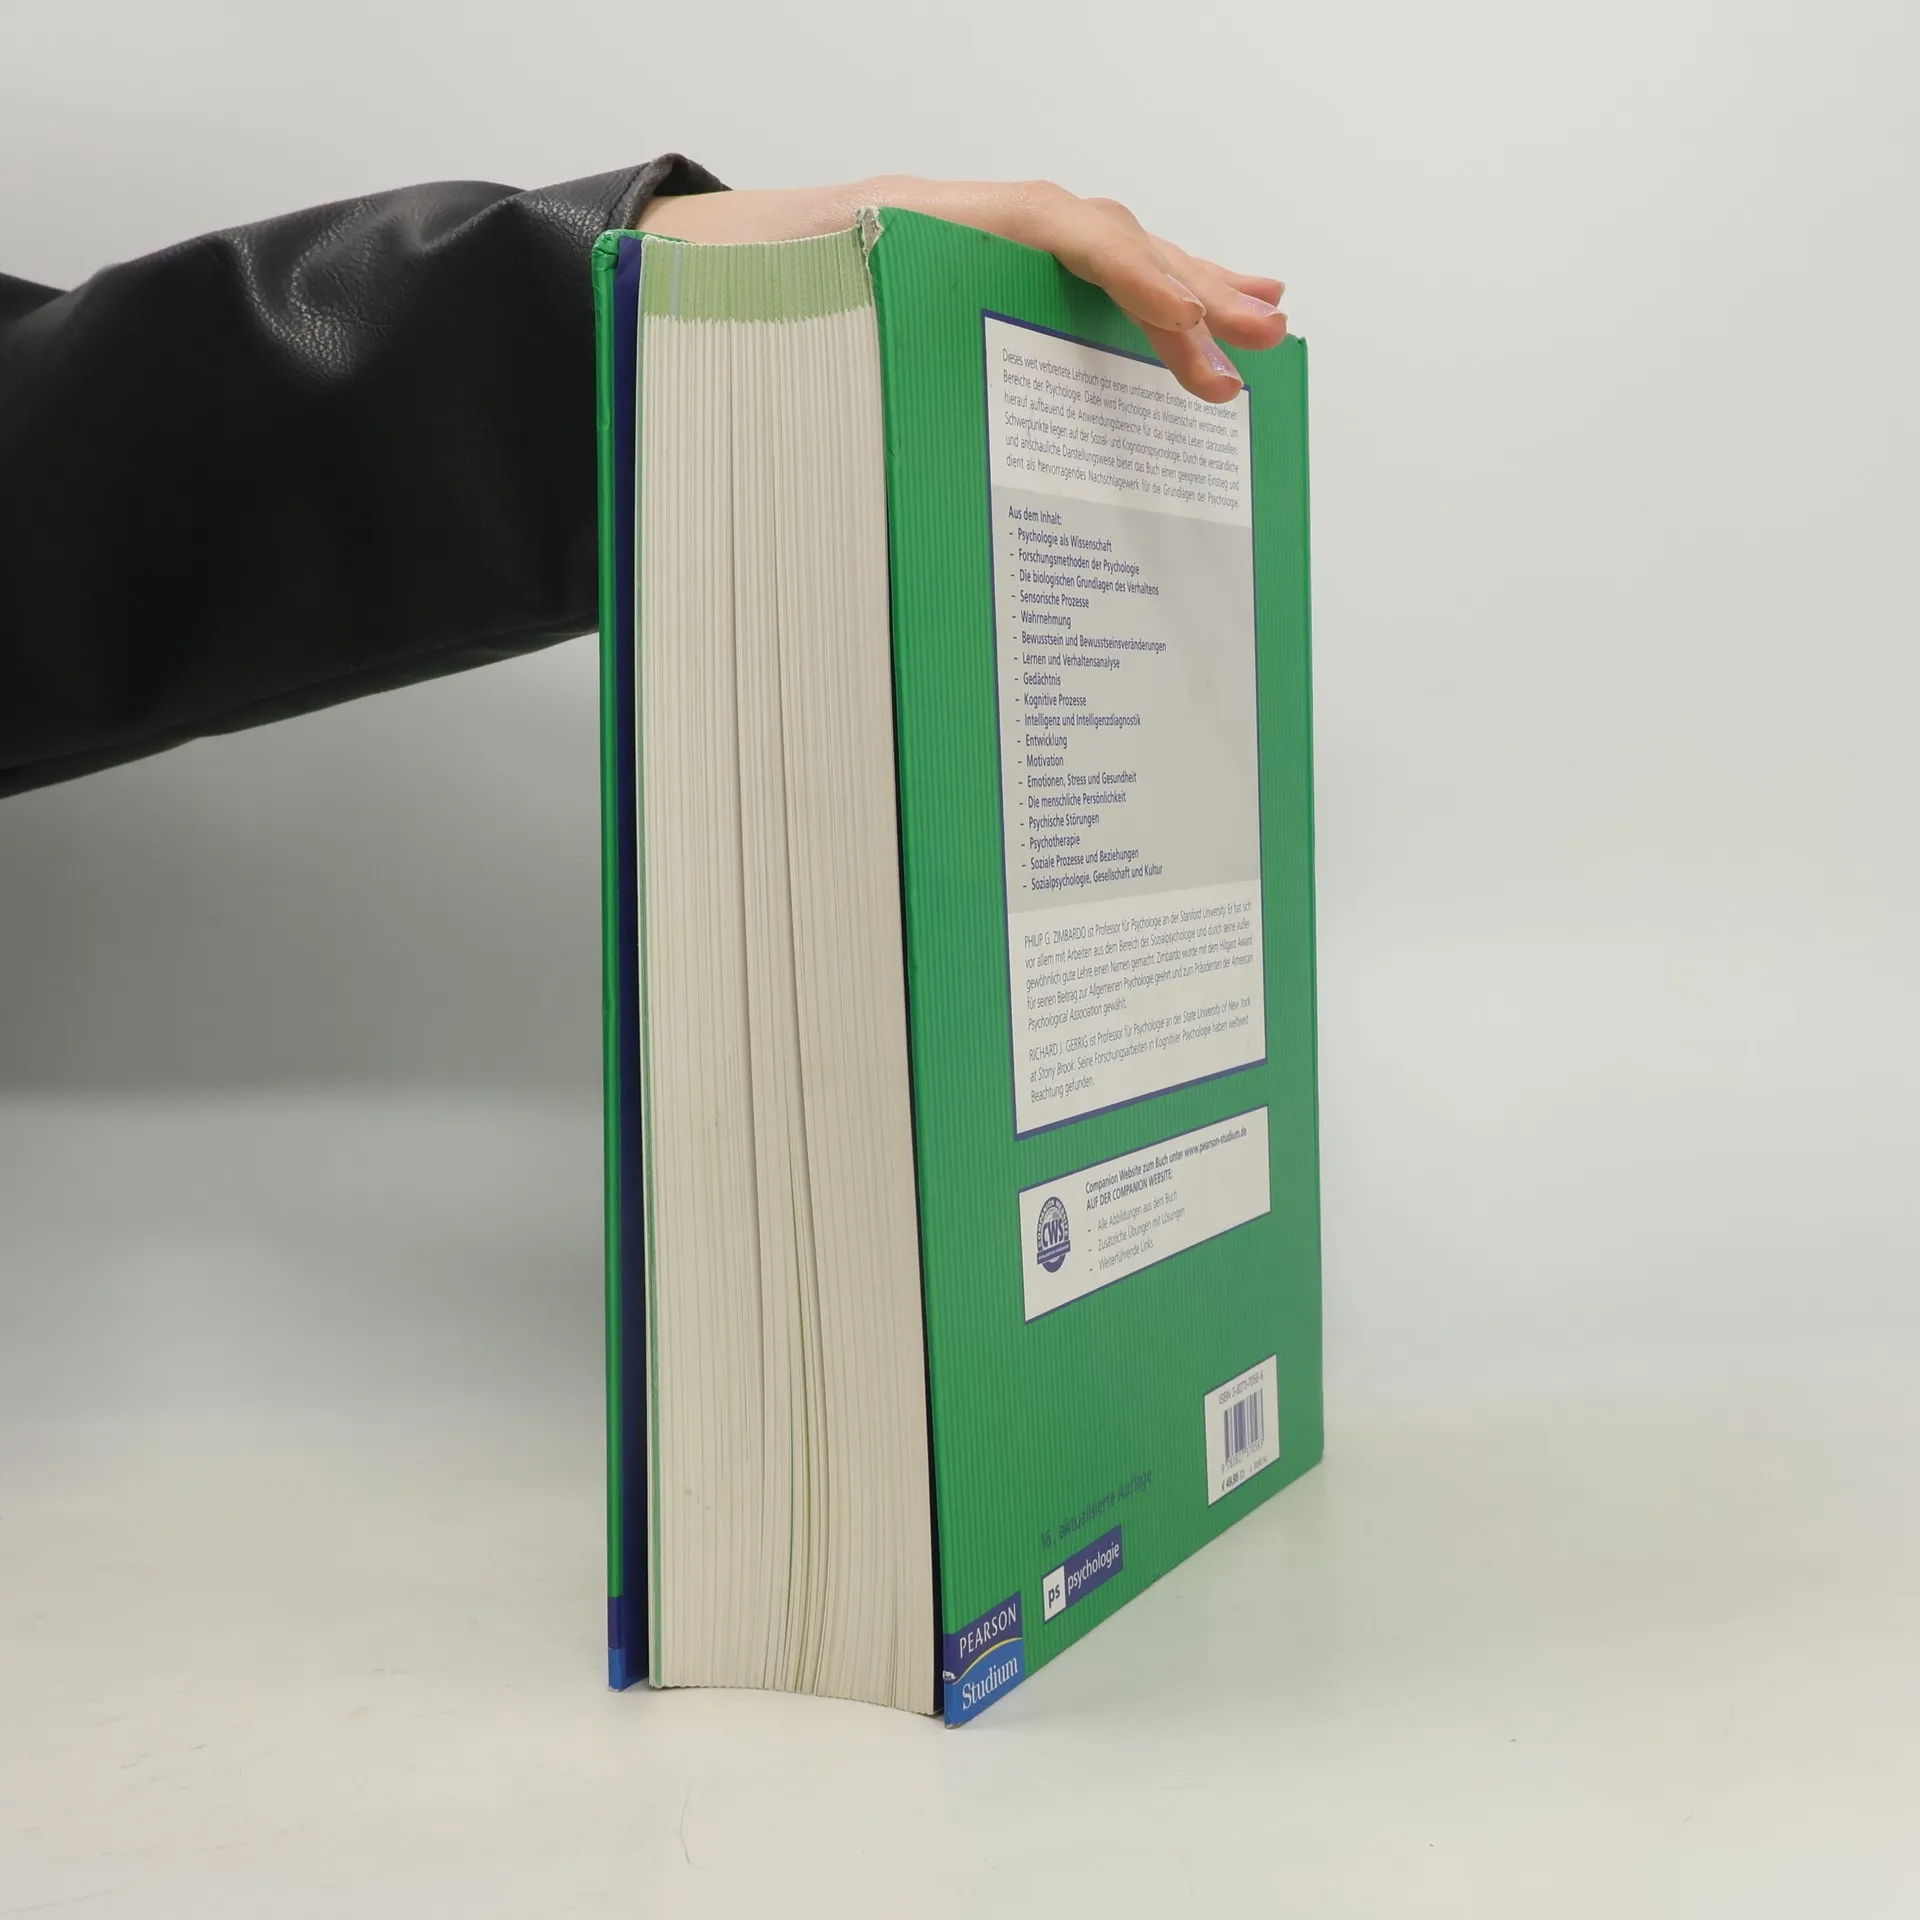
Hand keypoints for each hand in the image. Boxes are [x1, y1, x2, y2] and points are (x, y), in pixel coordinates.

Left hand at [638, 177, 1285, 404]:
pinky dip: (1137, 292)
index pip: (1068, 234)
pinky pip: (1073, 277)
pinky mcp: (980, 277)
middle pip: (1108, 239)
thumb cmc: (740, 299)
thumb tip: (905, 461)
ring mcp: (983, 246)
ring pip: (1103, 253)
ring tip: (1263, 313)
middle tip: (1265, 343)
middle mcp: (973, 224)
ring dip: (1187, 282)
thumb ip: (858, 369)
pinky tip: (1183, 311)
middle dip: (1193, 289)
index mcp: (938, 226)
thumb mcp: (789, 330)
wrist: (694, 265)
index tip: (1196, 356)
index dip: (1141, 290)